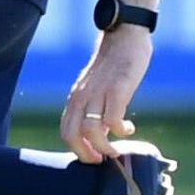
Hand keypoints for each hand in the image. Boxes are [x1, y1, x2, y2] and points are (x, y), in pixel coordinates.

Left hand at [60, 27, 152, 162]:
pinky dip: (120, 131)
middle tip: (103, 159)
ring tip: (117, 149)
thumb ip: (96, 110)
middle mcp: (82, 97)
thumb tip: (101, 136)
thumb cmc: (113, 65)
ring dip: (104, 147)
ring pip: (91, 131)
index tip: (93, 158)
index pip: (66, 132)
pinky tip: (128, 128)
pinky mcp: (117, 89)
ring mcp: (98, 93)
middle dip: (86, 154)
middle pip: (72, 135)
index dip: (77, 150)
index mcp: (76, 98)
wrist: (123, 35)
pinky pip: (112, 119)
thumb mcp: (97, 89)